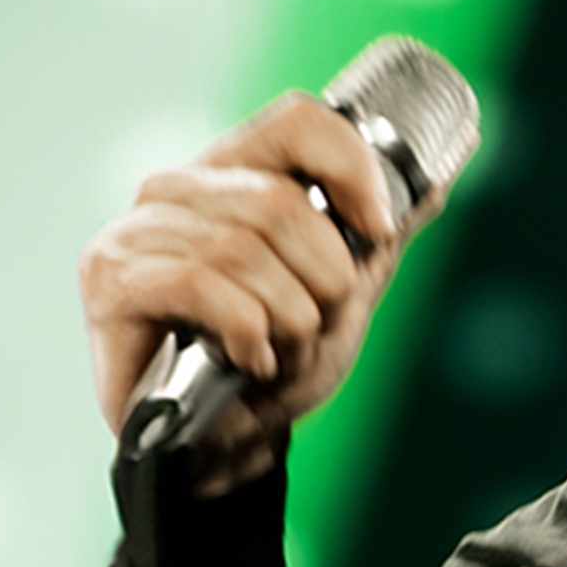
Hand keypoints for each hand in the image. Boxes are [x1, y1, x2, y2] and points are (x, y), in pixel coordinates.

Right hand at [80, 92, 424, 492]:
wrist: (223, 445)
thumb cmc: (275, 358)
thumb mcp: (345, 286)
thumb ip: (385, 224)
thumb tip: (456, 150)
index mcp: (234, 170)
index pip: (296, 121)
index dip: (351, 169)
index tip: (379, 229)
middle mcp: (177, 188)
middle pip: (279, 201)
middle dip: (323, 278)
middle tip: (317, 323)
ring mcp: (135, 231)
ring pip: (243, 250)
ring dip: (286, 318)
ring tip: (280, 351)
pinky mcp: (110, 282)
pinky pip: (201, 286)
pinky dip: (245, 331)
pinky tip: (248, 359)